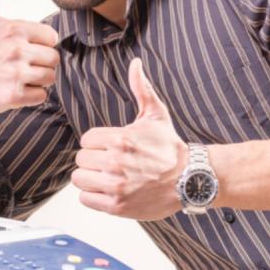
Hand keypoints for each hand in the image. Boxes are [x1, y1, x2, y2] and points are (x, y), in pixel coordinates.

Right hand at [0, 0, 60, 114]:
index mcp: (14, 29)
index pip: (51, 37)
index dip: (42, 44)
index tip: (26, 47)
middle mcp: (16, 49)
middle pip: (54, 58)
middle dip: (41, 63)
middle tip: (22, 65)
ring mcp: (15, 73)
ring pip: (50, 77)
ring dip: (38, 80)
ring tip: (18, 77)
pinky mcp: (13, 95)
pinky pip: (41, 95)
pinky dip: (32, 96)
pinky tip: (15, 89)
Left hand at [71, 58, 187, 220]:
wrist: (189, 178)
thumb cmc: (170, 148)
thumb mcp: (156, 114)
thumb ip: (141, 88)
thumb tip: (136, 63)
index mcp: (120, 139)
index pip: (86, 140)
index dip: (97, 143)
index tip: (110, 147)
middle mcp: (115, 163)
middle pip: (81, 159)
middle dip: (93, 160)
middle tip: (109, 162)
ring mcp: (116, 186)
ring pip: (79, 179)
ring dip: (90, 178)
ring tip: (107, 177)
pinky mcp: (117, 206)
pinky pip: (86, 199)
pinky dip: (94, 196)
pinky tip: (109, 190)